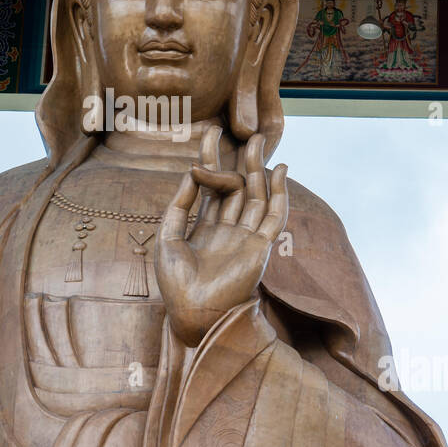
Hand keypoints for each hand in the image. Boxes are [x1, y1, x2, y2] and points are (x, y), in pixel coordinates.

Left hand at [155, 127, 288, 347]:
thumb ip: (180, 204)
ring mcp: (245, 237)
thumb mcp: (168, 236)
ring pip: (255, 196)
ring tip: (259, 142)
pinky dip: (279, 193)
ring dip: (258, 169)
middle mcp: (227, 229)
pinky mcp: (260, 247)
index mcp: (204, 228)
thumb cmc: (175, 283)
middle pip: (237, 188)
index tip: (211, 133)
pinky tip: (280, 172)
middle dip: (241, 160)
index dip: (212, 159)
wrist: (193, 313)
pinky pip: (273, 216)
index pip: (211, 186)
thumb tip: (192, 171)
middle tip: (246, 133)